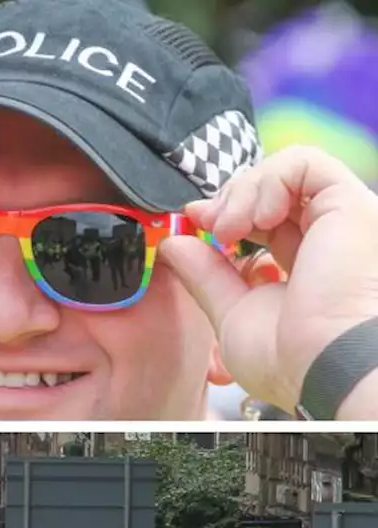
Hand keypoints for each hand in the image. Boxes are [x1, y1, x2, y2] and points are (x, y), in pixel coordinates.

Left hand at [159, 145, 377, 416]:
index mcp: (305, 265)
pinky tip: (256, 216)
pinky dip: (269, 179)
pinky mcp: (350, 203)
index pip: (261, 220)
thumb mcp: (232, 313)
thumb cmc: (290, 358)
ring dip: (243, 190)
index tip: (194, 222)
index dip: (222, 212)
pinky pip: (305, 161)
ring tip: (230, 228)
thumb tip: (176, 241)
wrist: (326, 366)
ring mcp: (341, 219)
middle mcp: (329, 238)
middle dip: (227, 199)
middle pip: (269, 190)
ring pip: (284, 171)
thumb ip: (206, 275)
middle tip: (209, 225)